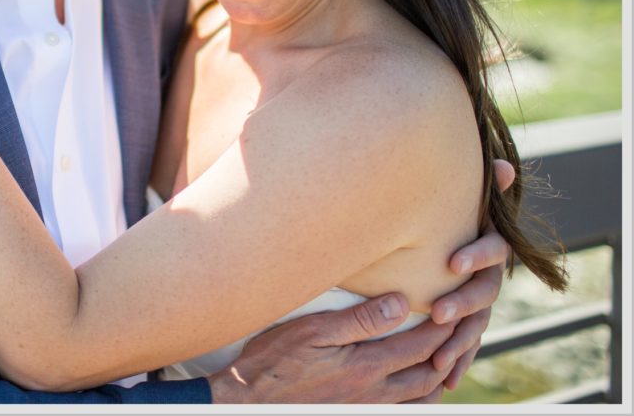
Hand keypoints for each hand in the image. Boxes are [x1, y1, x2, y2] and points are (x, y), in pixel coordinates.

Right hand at [208, 294, 455, 402]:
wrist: (250, 401)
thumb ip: (359, 319)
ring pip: (423, 399)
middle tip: (457, 328)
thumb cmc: (273, 361)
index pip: (421, 344)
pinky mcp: (357, 415)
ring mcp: (368, 409)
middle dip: (449, 349)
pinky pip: (404, 413)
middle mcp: (375, 393)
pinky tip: (416, 388)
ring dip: (439, 377)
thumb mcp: (311, 330)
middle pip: (430, 372)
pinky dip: (421, 400)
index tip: (451, 306)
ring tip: (444, 356)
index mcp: (367, 367)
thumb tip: (400, 303)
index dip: (442, 325)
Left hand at [427, 158, 514, 389]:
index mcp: (488, 246)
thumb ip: (480, 189)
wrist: (441, 246)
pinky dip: (457, 362)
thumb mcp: (458, 201)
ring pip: (476, 326)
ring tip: (438, 357)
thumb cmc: (448, 215)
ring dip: (459, 343)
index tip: (452, 262)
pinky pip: (465, 346)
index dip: (475, 255)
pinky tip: (444, 380)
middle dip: (462, 304)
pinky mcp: (465, 323)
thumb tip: (502, 164)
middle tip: (437, 313)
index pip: (492, 250)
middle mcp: (488, 276)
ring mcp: (479, 302)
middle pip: (484, 293)